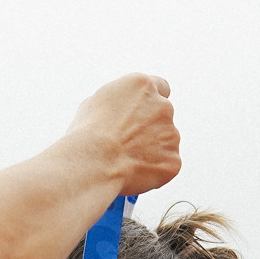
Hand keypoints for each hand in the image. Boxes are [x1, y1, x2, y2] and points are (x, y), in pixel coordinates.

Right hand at [61, 74, 178, 197]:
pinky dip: (153, 170)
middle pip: (162, 117)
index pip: (160, 88)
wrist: (93, 163)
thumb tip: (119, 111)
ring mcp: (171, 134)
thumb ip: (118, 103)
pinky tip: (131, 172)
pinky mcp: (173, 160)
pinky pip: (165, 166)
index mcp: (143, 86)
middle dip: (149, 128)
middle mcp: (163, 106)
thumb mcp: (95, 103)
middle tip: (125, 144)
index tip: (141, 115)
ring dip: (151, 150)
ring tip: (123, 160)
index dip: (149, 104)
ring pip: (165, 142)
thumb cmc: (86, 134)